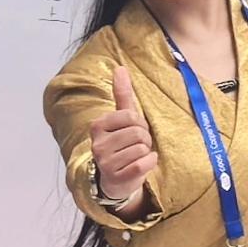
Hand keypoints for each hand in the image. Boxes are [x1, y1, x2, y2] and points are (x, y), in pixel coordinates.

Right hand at [91, 64, 157, 216]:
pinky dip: (149, 163)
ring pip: (141, 149)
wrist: (114, 178)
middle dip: (144, 139)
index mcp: (97, 126)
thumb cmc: (120, 144)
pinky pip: (143, 165)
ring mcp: (105, 162)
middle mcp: (97, 144)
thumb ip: (121, 94)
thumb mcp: (121, 119)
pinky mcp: (116, 178)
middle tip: (137, 145)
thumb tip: (120, 68)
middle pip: (138, 133)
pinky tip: (143, 164)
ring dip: (146, 152)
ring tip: (136, 156)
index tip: (134, 130)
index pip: (131, 116)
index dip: (139, 123)